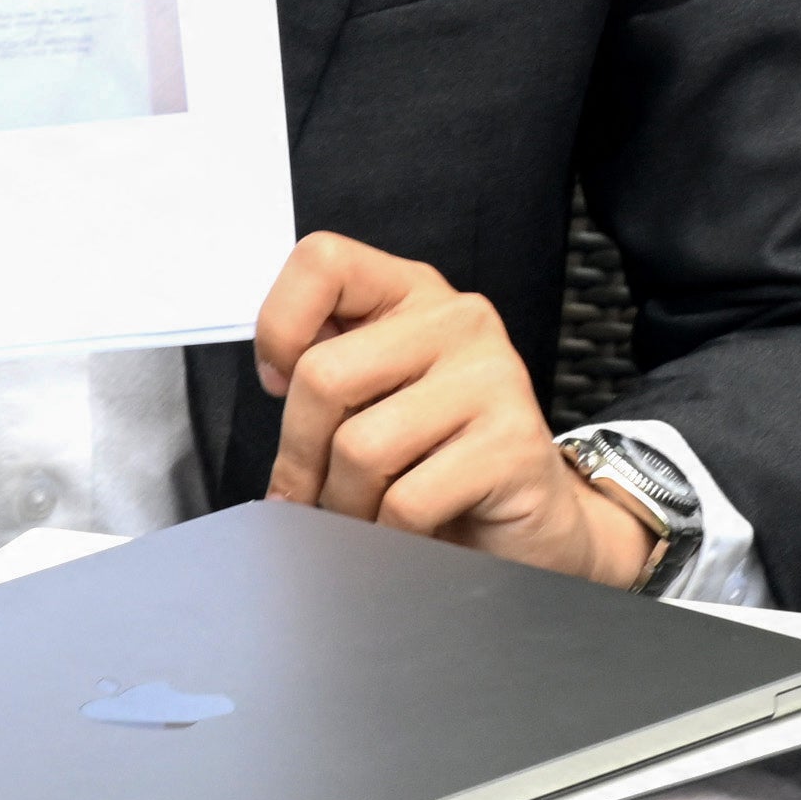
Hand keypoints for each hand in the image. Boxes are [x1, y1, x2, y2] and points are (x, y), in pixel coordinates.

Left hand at [253, 234, 645, 585]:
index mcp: (414, 294)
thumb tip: (272, 381)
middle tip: (310, 495)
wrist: (528, 521)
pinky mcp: (512, 442)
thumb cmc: (436, 461)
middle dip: (301, 456)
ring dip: (345, 506)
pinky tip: (407, 535)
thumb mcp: (373, 399)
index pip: (322, 263)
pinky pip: (406, 500)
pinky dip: (388, 536)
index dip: (279, 327)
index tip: (281, 383)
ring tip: (363, 521)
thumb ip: (327, 373)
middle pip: (323, 375)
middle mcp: (459, 319)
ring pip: (361, 447)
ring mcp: (494, 376)